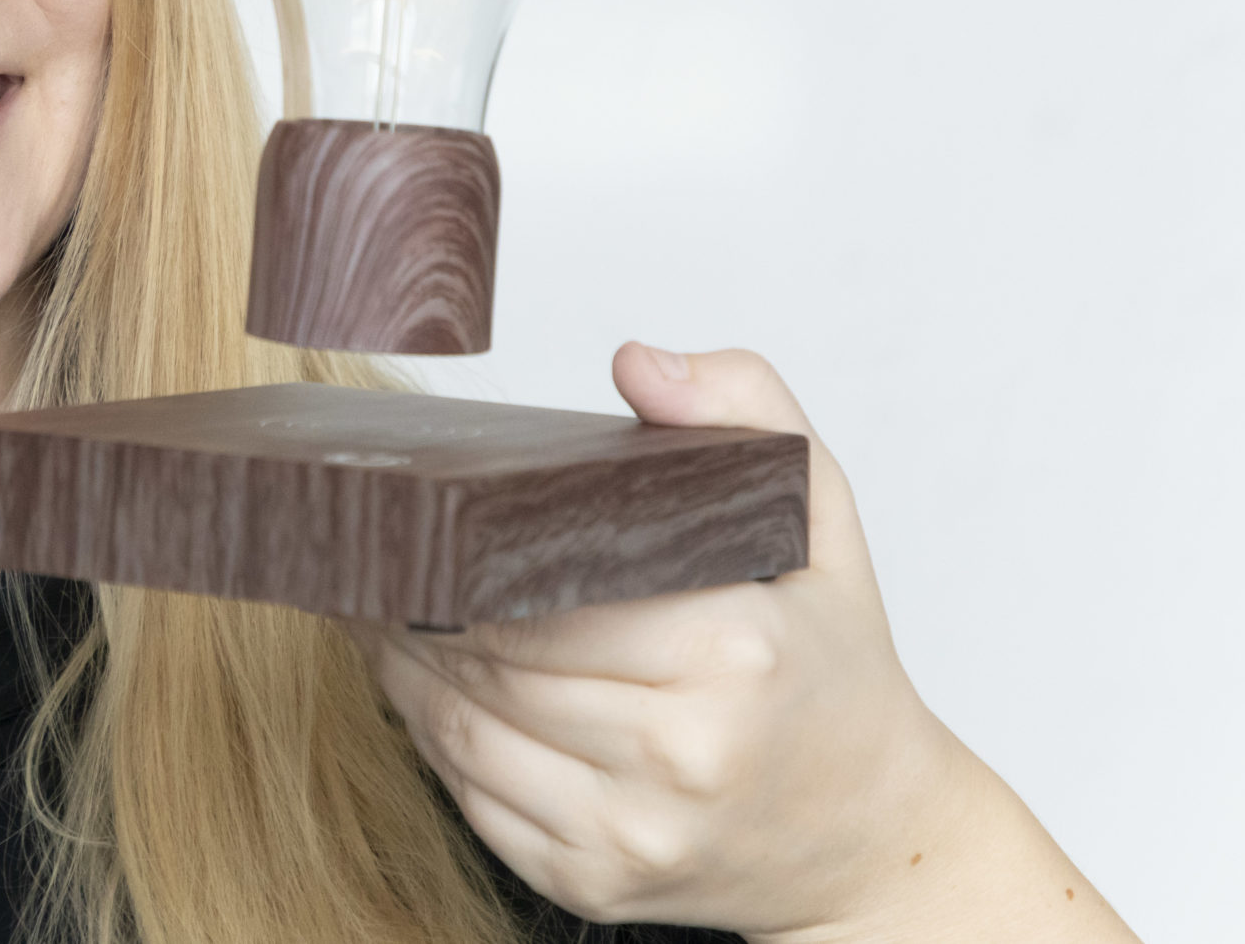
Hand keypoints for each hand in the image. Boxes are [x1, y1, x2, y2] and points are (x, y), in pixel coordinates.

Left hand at [356, 343, 1136, 942]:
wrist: (872, 830)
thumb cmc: (830, 658)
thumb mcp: (817, 512)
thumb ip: (741, 407)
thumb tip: (637, 361)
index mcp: (735, 648)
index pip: (547, 594)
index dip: (458, 560)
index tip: (411, 521)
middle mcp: (686, 751)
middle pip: (493, 662)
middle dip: (416, 610)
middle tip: (371, 561)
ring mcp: (638, 830)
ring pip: (465, 734)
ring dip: (404, 672)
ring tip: (378, 614)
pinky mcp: (598, 883)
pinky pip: (476, 801)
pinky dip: (433, 742)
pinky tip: (419, 690)